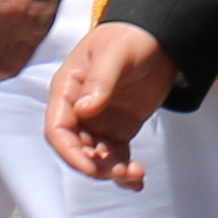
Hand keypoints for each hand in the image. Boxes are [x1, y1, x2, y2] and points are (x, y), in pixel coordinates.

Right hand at [47, 21, 177, 186]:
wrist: (159, 37)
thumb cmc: (129, 37)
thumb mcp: (115, 53)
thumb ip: (100, 80)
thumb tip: (84, 109)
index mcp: (68, 91)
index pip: (58, 130)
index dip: (70, 153)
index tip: (91, 166)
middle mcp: (79, 111)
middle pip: (76, 150)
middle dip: (95, 166)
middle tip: (121, 170)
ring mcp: (99, 122)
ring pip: (97, 158)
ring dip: (112, 172)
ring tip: (135, 174)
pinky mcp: (120, 129)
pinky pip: (117, 156)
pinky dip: (125, 171)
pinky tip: (137, 180)